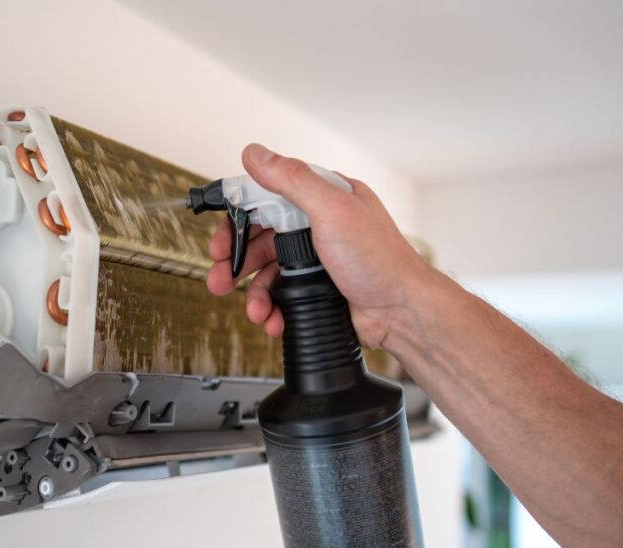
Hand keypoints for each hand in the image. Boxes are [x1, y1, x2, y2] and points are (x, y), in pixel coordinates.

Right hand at [205, 143, 431, 348]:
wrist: (402, 312)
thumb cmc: (380, 260)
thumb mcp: (332, 210)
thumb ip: (291, 180)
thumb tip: (256, 153)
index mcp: (325, 198)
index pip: (267, 198)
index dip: (238, 218)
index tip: (219, 237)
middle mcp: (320, 226)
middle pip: (261, 238)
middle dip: (236, 261)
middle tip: (220, 277)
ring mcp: (318, 259)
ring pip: (268, 272)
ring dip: (254, 292)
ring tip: (253, 311)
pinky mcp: (318, 289)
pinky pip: (282, 296)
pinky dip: (272, 309)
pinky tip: (273, 319)